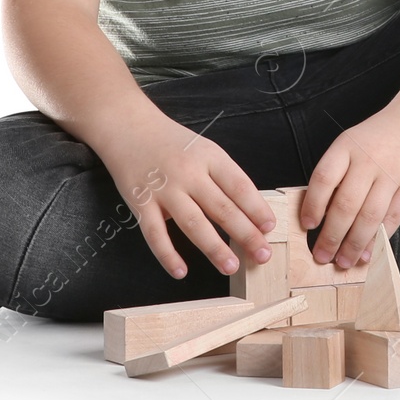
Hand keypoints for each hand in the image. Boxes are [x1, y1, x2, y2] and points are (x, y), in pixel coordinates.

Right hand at [94, 108, 278, 279]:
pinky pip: (155, 234)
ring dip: (214, 248)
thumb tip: (250, 213)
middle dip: (245, 234)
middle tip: (262, 255)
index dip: (257, 208)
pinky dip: (168, 255)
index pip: (239, 186)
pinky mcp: (140, 203)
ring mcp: (164, 189)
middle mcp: (189, 173)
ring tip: (231, 267)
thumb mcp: (204, 149)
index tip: (270, 228)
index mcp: (210, 157)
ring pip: (193, 224)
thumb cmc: (173, 143)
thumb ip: (223, 178)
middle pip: (222, 208)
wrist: (128, 127)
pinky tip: (181, 272)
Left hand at [300, 102, 399, 268]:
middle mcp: (368, 159)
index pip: (323, 179)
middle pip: (345, 205)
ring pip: (368, 217)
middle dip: (330, 237)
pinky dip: (379, 239)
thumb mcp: (355, 140)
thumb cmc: (384, 133)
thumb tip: (321, 212)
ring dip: (354, 245)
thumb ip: (340, 170)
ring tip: (344, 262)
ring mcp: (392, 173)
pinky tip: (370, 252)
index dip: (312, 205)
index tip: (307, 226)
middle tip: (321, 257)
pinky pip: (393, 217)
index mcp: (347, 145)